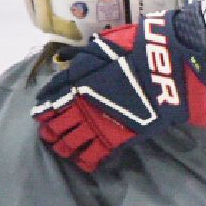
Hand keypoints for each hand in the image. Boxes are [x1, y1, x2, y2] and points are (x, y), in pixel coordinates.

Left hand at [32, 7, 205, 171]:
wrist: (164, 72)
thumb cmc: (137, 52)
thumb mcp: (106, 44)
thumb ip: (85, 55)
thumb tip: (66, 59)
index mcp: (76, 81)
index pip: (50, 97)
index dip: (43, 105)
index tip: (41, 110)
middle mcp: (79, 105)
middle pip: (54, 123)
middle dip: (49, 128)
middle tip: (48, 132)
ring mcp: (96, 124)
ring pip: (68, 142)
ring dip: (61, 145)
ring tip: (61, 147)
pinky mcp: (114, 139)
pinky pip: (92, 155)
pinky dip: (84, 160)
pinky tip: (82, 162)